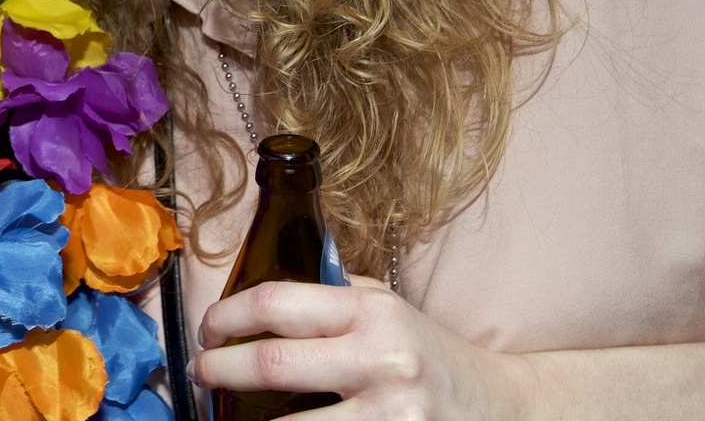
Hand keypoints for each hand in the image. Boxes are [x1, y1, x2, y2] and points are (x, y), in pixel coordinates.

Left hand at [189, 281, 540, 419]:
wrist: (504, 409)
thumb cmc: (433, 355)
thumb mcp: (390, 309)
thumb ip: (335, 296)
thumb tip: (261, 295)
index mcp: (372, 312)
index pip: (277, 303)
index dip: (227, 315)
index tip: (208, 329)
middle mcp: (381, 359)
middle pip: (272, 363)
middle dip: (219, 369)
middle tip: (200, 371)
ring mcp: (390, 414)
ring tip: (229, 413)